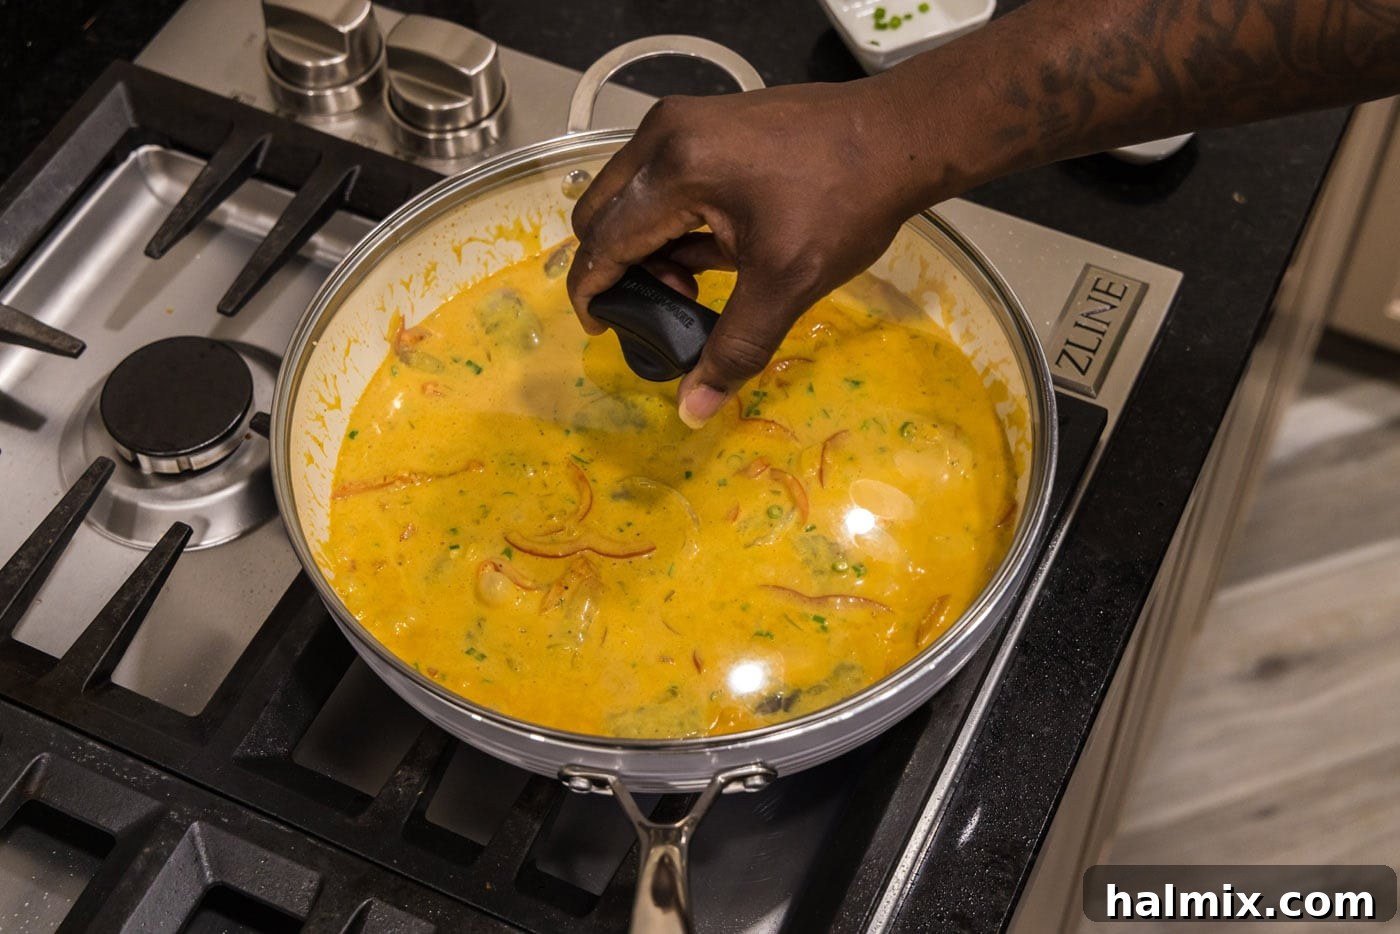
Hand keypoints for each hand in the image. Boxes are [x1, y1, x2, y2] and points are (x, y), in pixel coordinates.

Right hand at [566, 81, 922, 426]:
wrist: (900, 136)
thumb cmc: (846, 203)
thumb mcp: (787, 284)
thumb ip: (733, 347)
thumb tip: (694, 410)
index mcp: (674, 168)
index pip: (605, 240)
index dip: (594, 293)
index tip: (604, 331)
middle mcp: (665, 135)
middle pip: (603, 212)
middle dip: (619, 268)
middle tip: (658, 310)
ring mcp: (684, 123)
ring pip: (631, 196)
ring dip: (647, 247)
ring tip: (691, 287)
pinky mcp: (705, 124)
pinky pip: (661, 180)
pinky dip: (671, 222)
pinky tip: (710, 255)